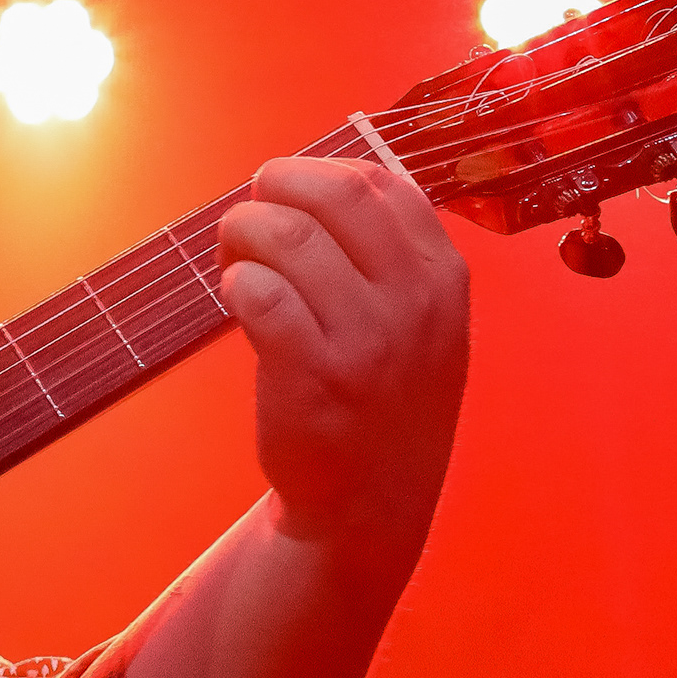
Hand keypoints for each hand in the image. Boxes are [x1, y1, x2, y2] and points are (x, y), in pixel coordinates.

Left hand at [217, 156, 471, 566]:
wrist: (370, 505)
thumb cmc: (381, 402)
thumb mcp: (420, 323)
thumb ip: (385, 255)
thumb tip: (310, 182)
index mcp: (441, 275)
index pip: (382, 181)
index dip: (320, 172)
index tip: (290, 196)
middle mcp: (412, 300)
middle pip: (334, 192)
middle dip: (274, 187)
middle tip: (249, 219)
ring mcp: (367, 339)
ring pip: (286, 235)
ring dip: (241, 235)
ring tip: (236, 265)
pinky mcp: (313, 376)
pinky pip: (261, 293)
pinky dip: (235, 283)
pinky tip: (236, 302)